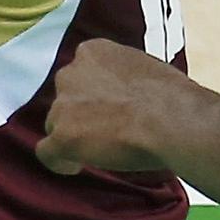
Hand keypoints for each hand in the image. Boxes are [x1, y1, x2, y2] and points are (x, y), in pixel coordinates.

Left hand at [34, 40, 191, 175]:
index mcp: (93, 52)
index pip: (82, 73)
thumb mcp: (145, 69)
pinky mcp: (62, 135)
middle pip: (66, 98)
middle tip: (107, 129)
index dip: (94, 93)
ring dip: (74, 135)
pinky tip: (74, 167)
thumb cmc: (173, 98)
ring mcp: (63, 104)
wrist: (171, 119)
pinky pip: (47, 152)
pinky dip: (59, 161)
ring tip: (100, 150)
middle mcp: (71, 73)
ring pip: (56, 124)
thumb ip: (124, 77)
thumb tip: (128, 94)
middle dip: (81, 113)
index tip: (109, 106)